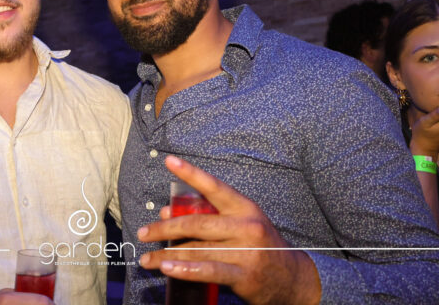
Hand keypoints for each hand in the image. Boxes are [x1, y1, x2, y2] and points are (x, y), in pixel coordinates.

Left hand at [137, 156, 320, 304]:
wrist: (294, 278)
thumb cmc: (261, 246)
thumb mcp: (241, 224)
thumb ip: (207, 215)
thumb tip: (167, 211)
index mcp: (245, 208)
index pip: (214, 186)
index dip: (191, 173)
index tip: (170, 161)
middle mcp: (246, 227)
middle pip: (196, 223)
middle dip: (165, 228)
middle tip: (144, 232)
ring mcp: (246, 252)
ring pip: (197, 249)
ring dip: (167, 254)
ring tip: (148, 258)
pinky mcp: (244, 275)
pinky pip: (207, 270)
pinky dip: (184, 269)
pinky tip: (167, 268)